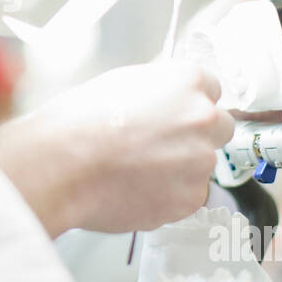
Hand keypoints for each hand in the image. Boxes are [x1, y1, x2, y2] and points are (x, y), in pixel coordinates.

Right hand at [0, 62, 234, 236]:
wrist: (62, 167)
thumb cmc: (78, 123)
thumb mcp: (119, 83)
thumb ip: (157, 91)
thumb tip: (163, 102)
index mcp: (187, 81)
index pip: (211, 87)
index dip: (189, 102)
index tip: (176, 113)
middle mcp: (203, 118)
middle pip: (219, 126)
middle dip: (196, 135)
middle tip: (160, 144)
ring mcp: (200, 161)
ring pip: (202, 165)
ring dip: (180, 169)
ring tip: (137, 170)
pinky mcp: (189, 199)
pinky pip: (188, 196)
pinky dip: (169, 196)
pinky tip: (136, 188)